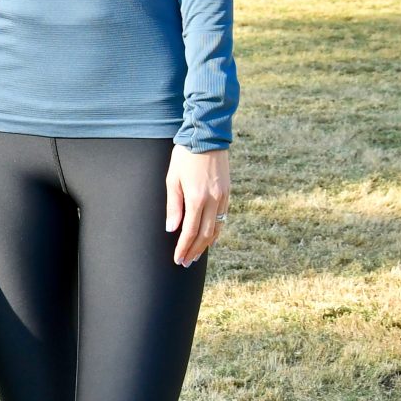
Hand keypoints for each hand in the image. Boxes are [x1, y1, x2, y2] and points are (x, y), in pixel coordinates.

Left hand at [165, 146, 229, 266]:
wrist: (207, 137)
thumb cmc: (184, 156)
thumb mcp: (172, 179)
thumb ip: (173, 206)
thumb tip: (172, 229)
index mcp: (197, 198)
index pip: (190, 231)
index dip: (184, 247)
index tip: (178, 258)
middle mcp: (213, 201)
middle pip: (205, 234)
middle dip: (194, 250)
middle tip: (186, 263)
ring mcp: (223, 197)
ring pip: (216, 228)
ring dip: (206, 244)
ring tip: (196, 255)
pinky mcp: (228, 192)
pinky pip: (223, 218)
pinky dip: (217, 231)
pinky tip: (211, 238)